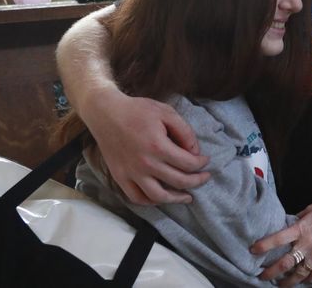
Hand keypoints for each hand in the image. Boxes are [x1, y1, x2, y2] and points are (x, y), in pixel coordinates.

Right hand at [82, 86, 209, 204]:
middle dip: (197, 181)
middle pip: (178, 181)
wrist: (106, 113)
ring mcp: (131, 173)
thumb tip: (195, 152)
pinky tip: (161, 197)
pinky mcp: (120, 177)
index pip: (188, 163)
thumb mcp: (166, 113)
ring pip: (159, 196)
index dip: (201, 163)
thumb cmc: (137, 110)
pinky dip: (151, 202)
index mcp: (158, 146)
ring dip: (176, 199)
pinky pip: (137, 197)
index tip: (205, 160)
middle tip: (205, 178)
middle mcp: (145, 164)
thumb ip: (184, 132)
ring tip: (188, 197)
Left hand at [250, 199, 311, 285]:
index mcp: (301, 228)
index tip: (253, 250)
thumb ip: (299, 218)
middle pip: (286, 262)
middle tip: (262, 277)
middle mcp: (307, 243)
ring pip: (300, 273)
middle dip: (272, 272)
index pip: (279, 238)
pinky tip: (303, 283)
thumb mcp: (310, 209)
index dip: (265, 245)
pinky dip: (309, 280)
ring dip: (289, 282)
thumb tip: (289, 223)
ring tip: (280, 286)